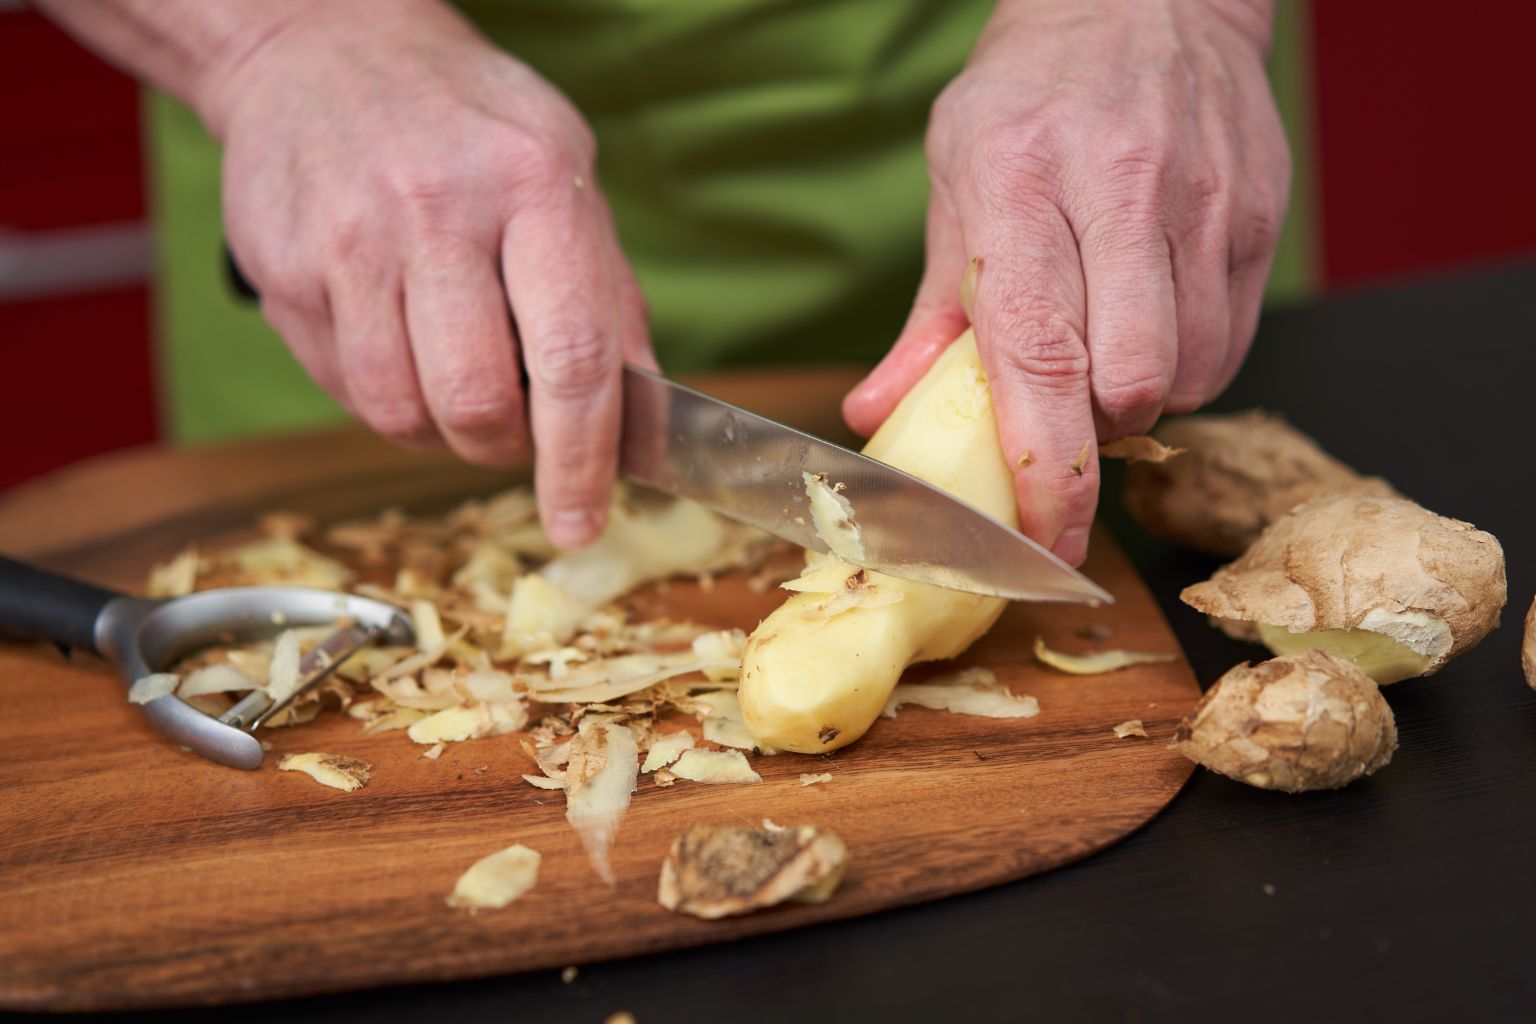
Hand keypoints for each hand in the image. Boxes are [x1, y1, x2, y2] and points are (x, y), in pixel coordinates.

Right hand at [202, 1, 651, 547]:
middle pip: (477, 404)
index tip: (582, 521)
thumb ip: (608, 298)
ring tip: (455, 378)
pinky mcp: (284, 273)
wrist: (326, 50)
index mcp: (532, 185)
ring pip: (402, 413)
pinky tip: (400, 344)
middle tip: (514, 429)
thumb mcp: (567, 175)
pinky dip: (387, 398)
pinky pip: (345, 389)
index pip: (571, 358)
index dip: (581, 460)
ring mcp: (348, 242)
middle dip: (505, 449)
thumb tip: (641, 416)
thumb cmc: (470, 127)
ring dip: (441, 432)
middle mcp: (435, 211)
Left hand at [843, 0, 1287, 564]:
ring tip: (1102, 353)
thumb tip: (881, 416)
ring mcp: (1205, 203)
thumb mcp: (954, 182)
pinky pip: (1231, 345)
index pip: (1039, 353)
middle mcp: (1124, 194)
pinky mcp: (1258, 216)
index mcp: (1024, 186)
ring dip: (1139, 402)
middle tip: (1060, 414)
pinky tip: (1150, 326)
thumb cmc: (1031, 98)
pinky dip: (1186, 366)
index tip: (1041, 538)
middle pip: (1129, 382)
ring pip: (1188, 374)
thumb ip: (927, 315)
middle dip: (1093, 432)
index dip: (1044, 464)